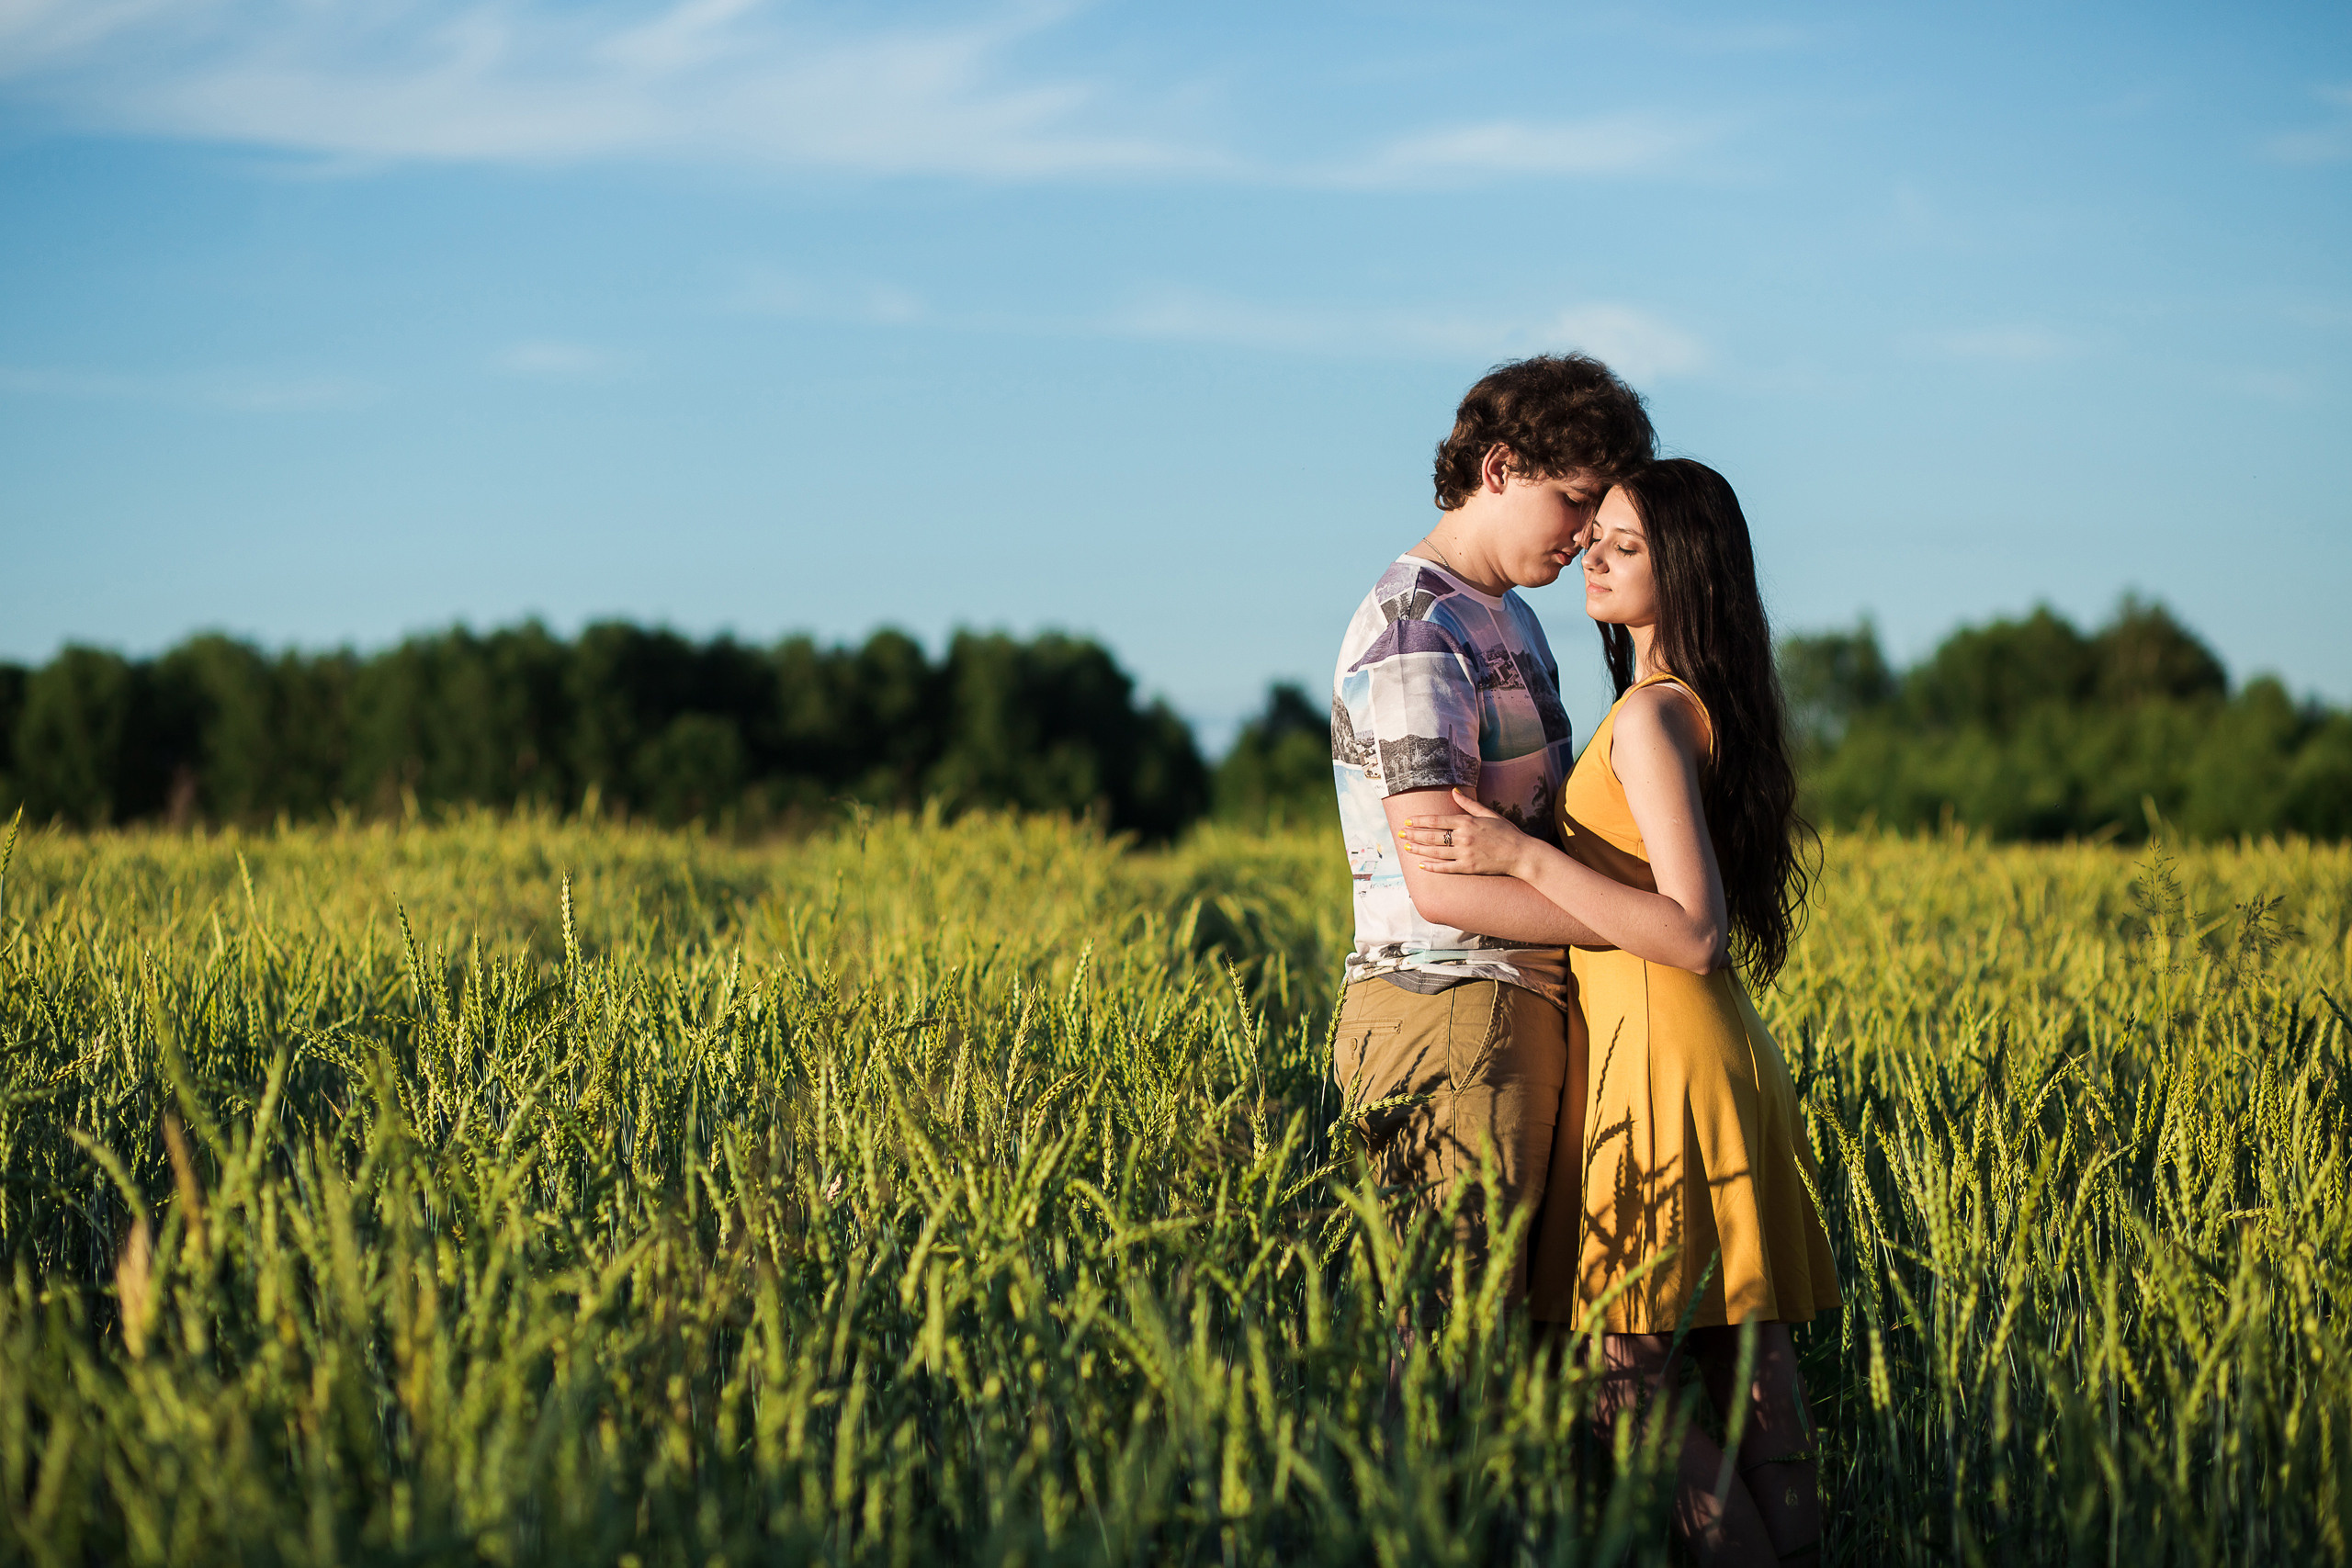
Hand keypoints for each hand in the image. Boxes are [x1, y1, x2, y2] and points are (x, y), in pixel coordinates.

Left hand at [1397, 789, 1529, 876]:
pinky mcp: (1468, 868)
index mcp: (1467, 822)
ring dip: (1418, 849)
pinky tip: (1421, 864)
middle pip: (1432, 836)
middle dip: (1413, 834)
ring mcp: (1465, 854)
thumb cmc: (1507, 832)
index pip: (1437, 820)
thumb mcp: (1489, 814)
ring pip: (1435, 852)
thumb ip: (1469, 804)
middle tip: (1400, 834)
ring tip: (1406, 846)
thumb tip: (1454, 792)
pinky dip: (1432, 866)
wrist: (1521, 854)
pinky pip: (1445, 867)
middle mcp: (1463, 837)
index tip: (1408, 821)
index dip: (1420, 821)